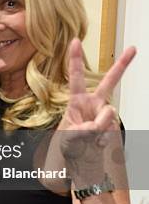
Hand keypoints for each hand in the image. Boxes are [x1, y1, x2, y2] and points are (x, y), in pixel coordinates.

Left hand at [57, 39, 134, 183]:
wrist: (81, 163)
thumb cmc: (70, 147)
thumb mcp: (69, 138)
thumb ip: (84, 128)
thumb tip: (103, 119)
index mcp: (77, 102)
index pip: (76, 77)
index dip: (75, 59)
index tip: (75, 41)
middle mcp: (93, 105)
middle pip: (110, 82)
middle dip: (123, 65)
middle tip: (133, 48)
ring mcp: (105, 115)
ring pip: (109, 114)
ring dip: (98, 128)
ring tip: (88, 139)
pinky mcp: (112, 126)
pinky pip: (112, 129)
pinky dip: (104, 139)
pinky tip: (97, 144)